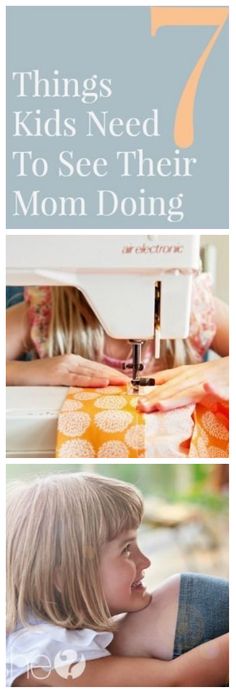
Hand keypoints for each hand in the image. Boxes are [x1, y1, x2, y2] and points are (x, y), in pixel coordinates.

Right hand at [7, 354, 129, 387]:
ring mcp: (65, 366)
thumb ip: (76, 377)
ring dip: (109, 377)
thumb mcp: (61, 375)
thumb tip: (93, 385)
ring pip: (91, 372)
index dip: (114, 373)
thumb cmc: (38, 376)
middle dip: (116, 375)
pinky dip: (92, 380)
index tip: (126, 380)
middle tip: (131, 382)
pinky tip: (103, 383)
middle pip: (98, 368)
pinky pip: (78, 378)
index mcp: (74, 361)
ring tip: (122, 383)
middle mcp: (71, 361)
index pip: (98, 367)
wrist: (19, 373)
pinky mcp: (57, 374)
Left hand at [138, 356, 228, 411]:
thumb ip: (171, 378)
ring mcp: (209, 381)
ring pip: (190, 391)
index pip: (164, 381)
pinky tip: (208, 386)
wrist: (232, 366)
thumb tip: (152, 383)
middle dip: (156, 398)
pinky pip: (220, 390)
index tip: (135, 399)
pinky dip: (214, 388)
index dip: (149, 389)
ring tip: (160, 405)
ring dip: (175, 397)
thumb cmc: (212, 371)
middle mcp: (194, 377)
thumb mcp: (189, 373)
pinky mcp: (226, 388)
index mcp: (185, 373)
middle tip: (141, 406)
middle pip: (172, 389)